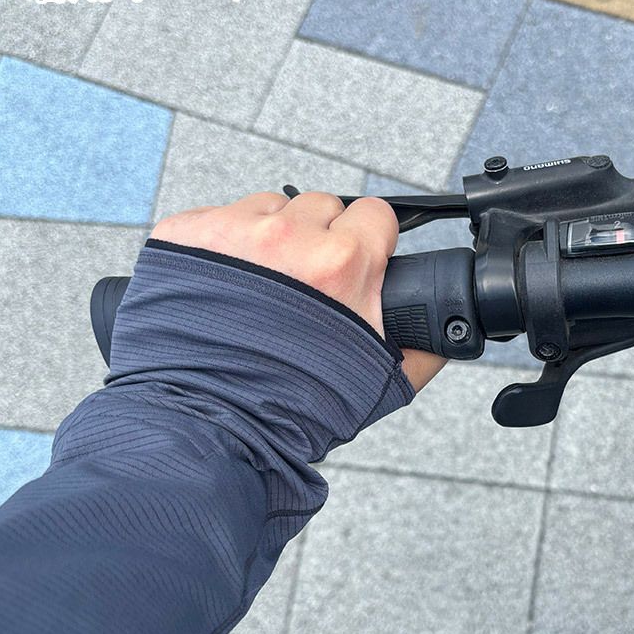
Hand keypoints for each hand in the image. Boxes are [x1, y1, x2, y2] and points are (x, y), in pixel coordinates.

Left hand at [150, 191, 445, 391]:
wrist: (212, 427)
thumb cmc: (291, 409)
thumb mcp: (379, 382)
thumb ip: (424, 349)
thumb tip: (449, 334)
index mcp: (343, 264)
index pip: (376, 214)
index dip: (372, 240)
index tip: (360, 261)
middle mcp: (289, 237)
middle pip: (323, 207)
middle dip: (322, 240)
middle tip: (308, 287)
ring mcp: (231, 232)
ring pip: (270, 207)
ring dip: (274, 238)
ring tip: (263, 289)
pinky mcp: (184, 235)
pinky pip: (218, 218)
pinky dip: (224, 247)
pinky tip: (225, 289)